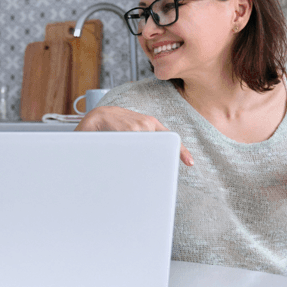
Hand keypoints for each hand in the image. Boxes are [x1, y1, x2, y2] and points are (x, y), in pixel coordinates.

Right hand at [75, 106, 193, 165]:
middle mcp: (147, 123)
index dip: (182, 150)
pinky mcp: (129, 132)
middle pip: (159, 147)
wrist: (96, 116)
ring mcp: (139, 127)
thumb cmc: (114, 126)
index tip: (190, 162)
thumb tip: (153, 159)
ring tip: (128, 156)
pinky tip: (123, 153)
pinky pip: (137, 150)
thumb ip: (145, 138)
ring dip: (141, 158)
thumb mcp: (133, 129)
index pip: (171, 137)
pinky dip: (133, 155)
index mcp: (150, 123)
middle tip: (153, 170)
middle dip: (156, 159)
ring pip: (147, 150)